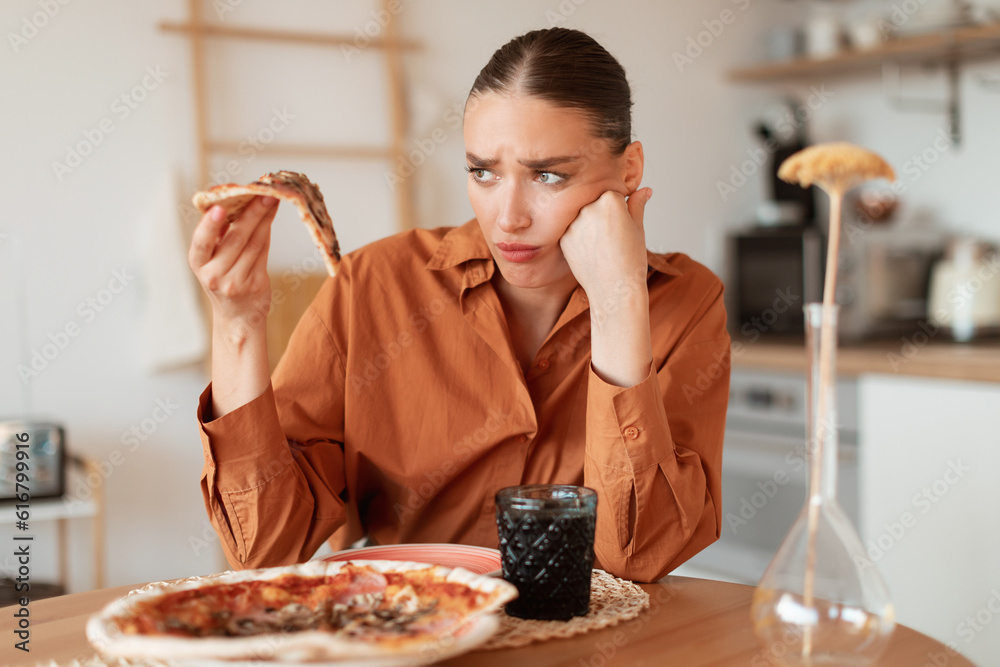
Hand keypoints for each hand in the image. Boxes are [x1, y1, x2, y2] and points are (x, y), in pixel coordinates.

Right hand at [188, 196, 277, 326]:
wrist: (237, 316)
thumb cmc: (223, 278)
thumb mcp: (211, 259)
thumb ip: (219, 233)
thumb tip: (234, 198)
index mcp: (198, 263)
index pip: (201, 243)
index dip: (210, 225)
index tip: (220, 207)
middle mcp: (214, 275)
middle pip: (236, 238)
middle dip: (251, 212)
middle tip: (263, 193)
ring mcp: (236, 282)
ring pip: (253, 243)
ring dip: (264, 218)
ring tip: (272, 199)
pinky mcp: (255, 285)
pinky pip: (263, 252)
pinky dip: (267, 232)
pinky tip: (270, 216)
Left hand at [559, 187, 652, 305]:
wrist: (615, 289)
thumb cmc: (631, 260)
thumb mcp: (638, 229)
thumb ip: (637, 206)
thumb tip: (644, 190)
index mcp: (610, 199)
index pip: (612, 194)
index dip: (619, 209)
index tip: (622, 224)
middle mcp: (589, 207)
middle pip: (595, 203)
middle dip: (603, 215)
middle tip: (613, 237)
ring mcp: (574, 223)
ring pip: (583, 217)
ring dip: (590, 225)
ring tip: (603, 246)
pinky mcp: (564, 238)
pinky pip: (573, 231)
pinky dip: (580, 239)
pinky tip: (592, 253)